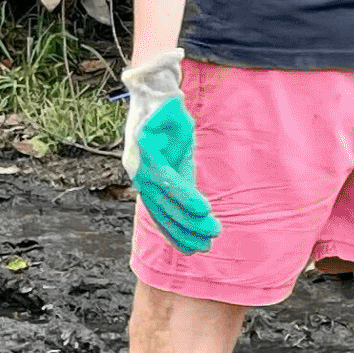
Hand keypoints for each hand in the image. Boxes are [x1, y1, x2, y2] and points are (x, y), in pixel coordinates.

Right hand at [121, 51, 217, 253]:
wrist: (150, 108)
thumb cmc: (166, 109)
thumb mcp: (170, 107)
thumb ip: (172, 111)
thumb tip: (175, 105)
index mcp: (144, 152)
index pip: (165, 180)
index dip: (184, 195)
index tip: (204, 209)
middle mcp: (140, 172)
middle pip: (164, 203)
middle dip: (188, 221)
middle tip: (213, 234)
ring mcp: (143, 184)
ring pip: (162, 214)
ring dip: (182, 233)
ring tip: (205, 247)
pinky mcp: (153, 190)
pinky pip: (162, 214)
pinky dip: (174, 231)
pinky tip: (189, 247)